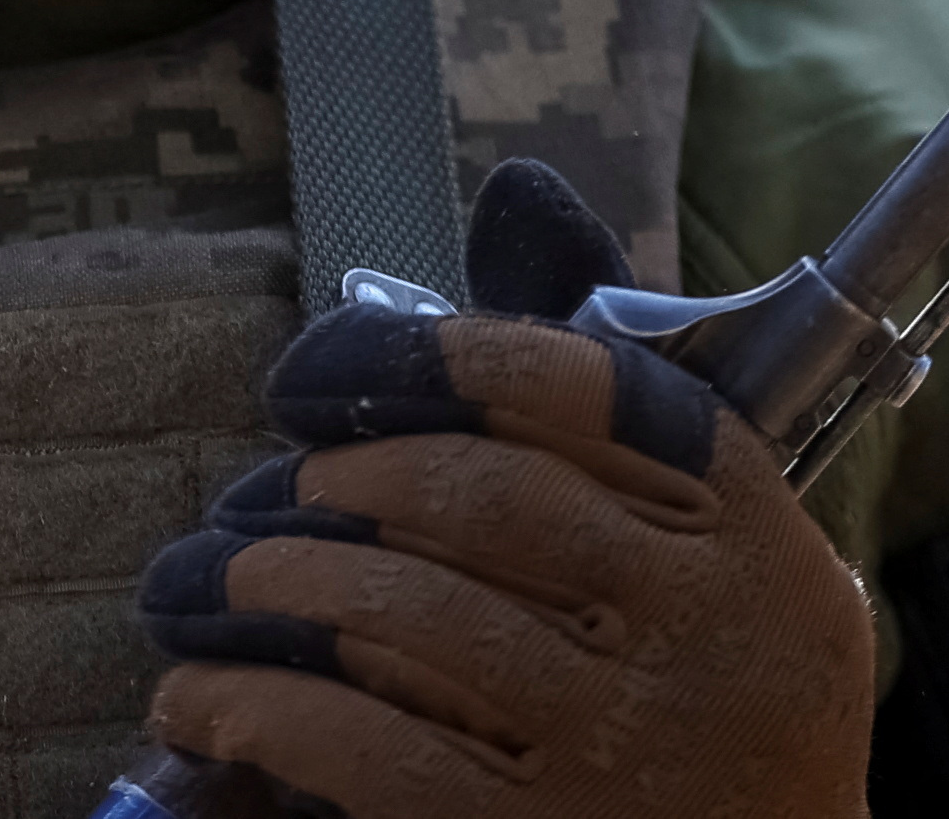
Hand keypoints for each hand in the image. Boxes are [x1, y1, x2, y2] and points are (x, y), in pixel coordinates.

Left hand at [137, 167, 872, 818]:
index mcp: (749, 526)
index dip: (422, 362)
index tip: (312, 377)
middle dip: (338, 487)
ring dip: (274, 590)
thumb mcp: (708, 539)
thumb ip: (603, 391)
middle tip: (265, 496)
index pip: (580, 389)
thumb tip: (519, 195)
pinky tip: (199, 703)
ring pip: (411, 619)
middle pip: (481, 501)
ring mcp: (629, 746)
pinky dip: (261, 714)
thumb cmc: (714, 683)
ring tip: (208, 585)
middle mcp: (706, 629)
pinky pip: (370, 753)